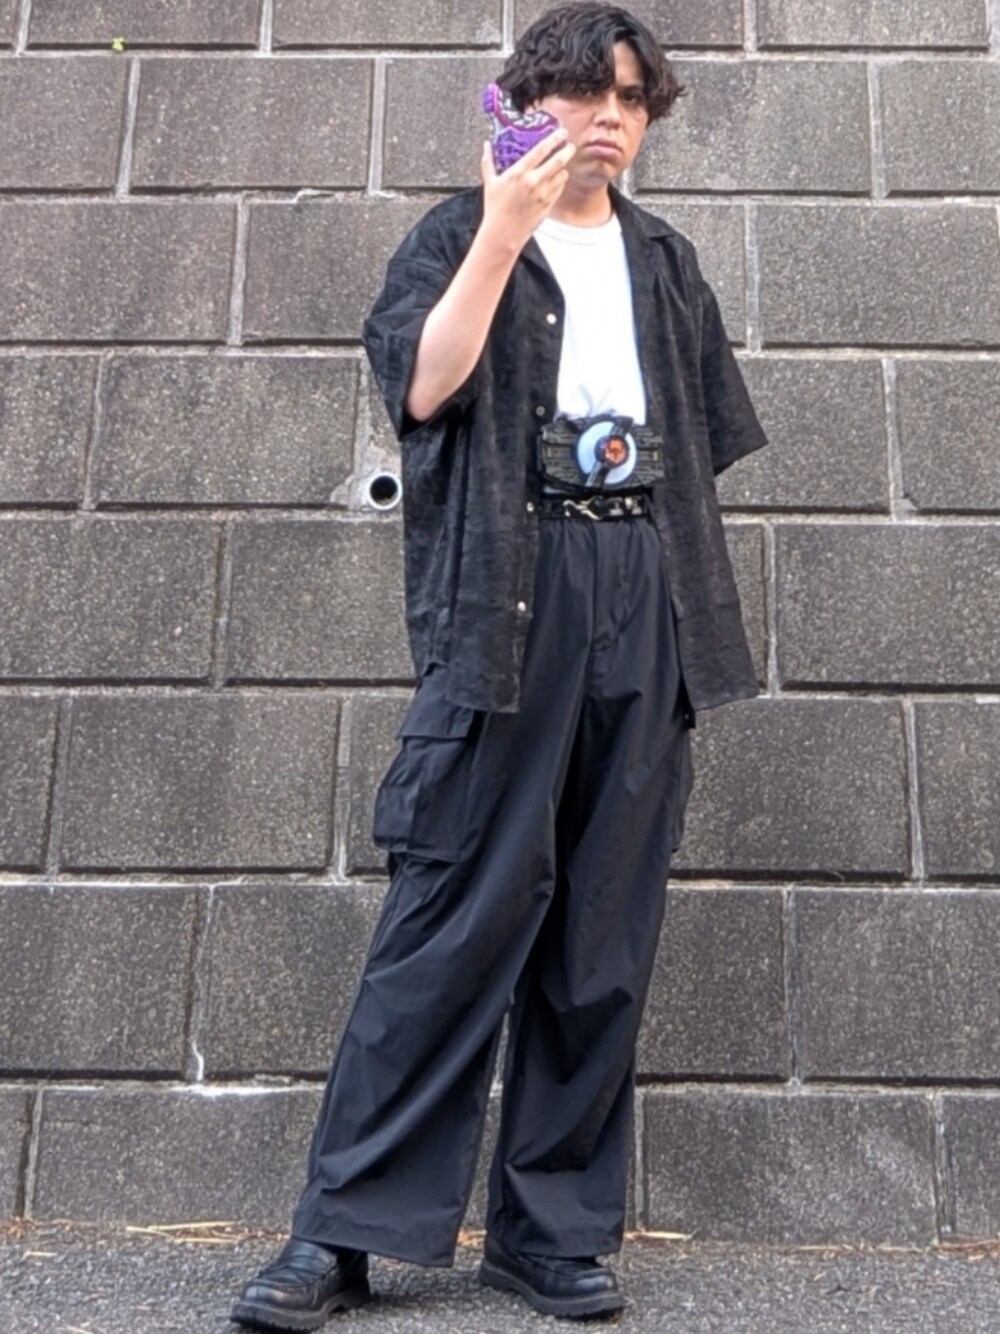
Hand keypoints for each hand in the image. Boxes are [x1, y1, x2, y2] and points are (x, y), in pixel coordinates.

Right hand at [479, 129, 575, 250]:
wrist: (503, 234)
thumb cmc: (495, 208)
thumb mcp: (490, 182)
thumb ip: (489, 161)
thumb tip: (486, 145)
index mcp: (519, 173)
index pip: (541, 150)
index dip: (554, 138)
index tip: (561, 132)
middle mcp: (534, 182)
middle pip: (558, 161)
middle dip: (567, 151)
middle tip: (570, 145)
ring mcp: (543, 195)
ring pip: (562, 175)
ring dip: (563, 169)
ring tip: (560, 166)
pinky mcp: (548, 206)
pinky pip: (559, 189)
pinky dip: (559, 183)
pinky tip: (555, 181)